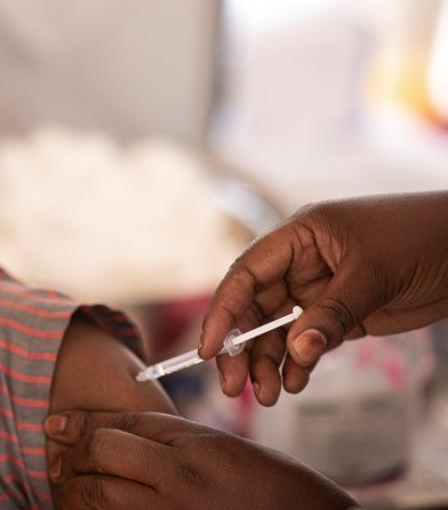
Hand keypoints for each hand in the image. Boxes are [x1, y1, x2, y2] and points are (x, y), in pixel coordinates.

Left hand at [44, 410, 355, 509]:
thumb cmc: (276, 488)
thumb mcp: (224, 448)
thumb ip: (171, 437)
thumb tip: (120, 432)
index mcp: (191, 452)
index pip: (118, 427)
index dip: (80, 423)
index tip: (54, 423)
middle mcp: (176, 486)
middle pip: (98, 461)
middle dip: (70, 456)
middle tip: (57, 457)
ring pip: (97, 500)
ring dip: (72, 490)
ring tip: (64, 485)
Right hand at [201, 192, 447, 404]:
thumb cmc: (422, 237)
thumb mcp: (373, 274)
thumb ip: (333, 313)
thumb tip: (296, 349)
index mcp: (298, 237)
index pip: (245, 274)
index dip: (223, 311)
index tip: (209, 348)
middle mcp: (300, 263)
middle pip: (254, 308)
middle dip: (242, 347)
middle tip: (234, 386)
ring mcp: (319, 290)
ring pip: (278, 330)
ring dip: (268, 363)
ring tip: (268, 396)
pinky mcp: (341, 314)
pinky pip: (308, 341)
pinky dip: (298, 364)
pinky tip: (294, 384)